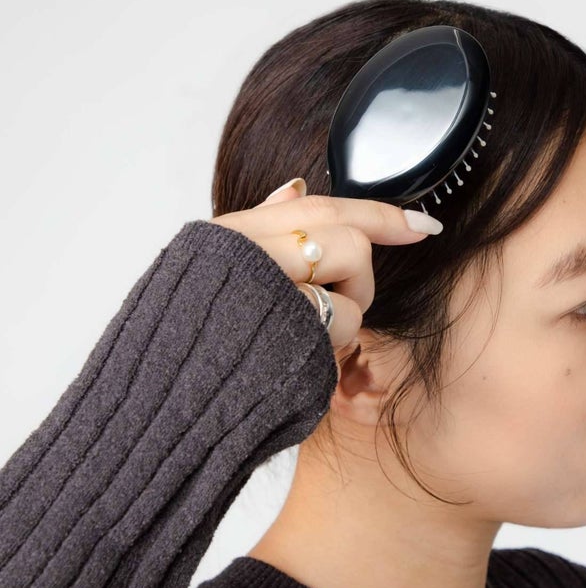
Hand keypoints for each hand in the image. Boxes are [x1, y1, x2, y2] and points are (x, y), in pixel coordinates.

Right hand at [209, 179, 442, 357]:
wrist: (160, 400)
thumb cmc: (186, 340)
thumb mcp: (211, 269)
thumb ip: (257, 227)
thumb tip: (296, 187)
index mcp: (231, 236)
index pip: (318, 206)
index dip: (379, 213)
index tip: (423, 225)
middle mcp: (251, 256)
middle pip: (349, 243)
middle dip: (358, 278)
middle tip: (338, 304)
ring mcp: (272, 295)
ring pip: (351, 286)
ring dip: (342, 318)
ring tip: (303, 338)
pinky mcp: (291, 334)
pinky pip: (344, 327)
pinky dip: (334, 347)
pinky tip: (298, 358)